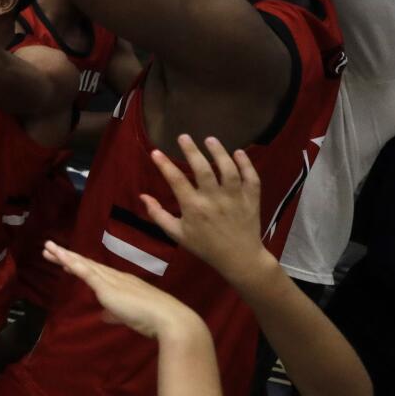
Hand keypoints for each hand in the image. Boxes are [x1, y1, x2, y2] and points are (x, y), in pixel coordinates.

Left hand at [44, 241, 202, 339]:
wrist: (169, 319)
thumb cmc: (153, 320)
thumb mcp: (129, 317)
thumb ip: (115, 314)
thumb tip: (105, 316)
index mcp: (122, 283)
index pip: (95, 272)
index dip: (78, 265)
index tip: (64, 260)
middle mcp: (115, 277)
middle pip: (85, 264)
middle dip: (66, 257)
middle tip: (48, 249)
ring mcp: (111, 280)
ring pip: (83, 264)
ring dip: (64, 256)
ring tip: (47, 248)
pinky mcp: (108, 287)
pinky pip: (86, 272)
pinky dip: (73, 264)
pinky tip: (61, 258)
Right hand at [140, 135, 269, 288]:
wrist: (239, 259)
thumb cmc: (205, 246)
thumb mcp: (177, 234)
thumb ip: (158, 215)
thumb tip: (143, 196)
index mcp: (194, 208)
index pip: (176, 181)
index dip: (164, 165)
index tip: (156, 152)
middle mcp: (214, 200)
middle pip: (203, 169)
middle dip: (192, 150)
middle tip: (183, 136)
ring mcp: (235, 198)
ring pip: (228, 170)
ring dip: (219, 152)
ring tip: (210, 139)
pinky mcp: (252, 199)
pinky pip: (251, 178)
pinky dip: (246, 163)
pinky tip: (238, 152)